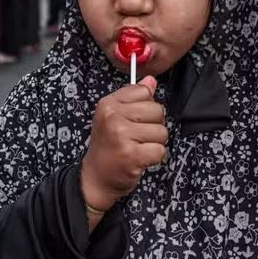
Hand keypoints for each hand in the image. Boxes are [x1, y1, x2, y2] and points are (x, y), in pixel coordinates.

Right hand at [80, 76, 167, 212]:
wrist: (96, 178)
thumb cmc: (108, 147)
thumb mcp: (114, 116)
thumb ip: (133, 97)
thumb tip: (151, 80)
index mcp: (108, 104)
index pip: (144, 91)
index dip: (145, 107)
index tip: (134, 119)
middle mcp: (113, 117)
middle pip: (157, 110)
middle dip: (153, 126)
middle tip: (137, 137)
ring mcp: (122, 136)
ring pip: (161, 131)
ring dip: (154, 143)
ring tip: (138, 148)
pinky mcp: (132, 155)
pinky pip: (160, 150)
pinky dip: (154, 157)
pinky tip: (140, 158)